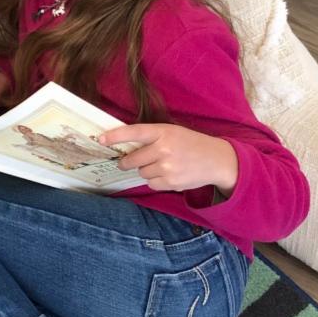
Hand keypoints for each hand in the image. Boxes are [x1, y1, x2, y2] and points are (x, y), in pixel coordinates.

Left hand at [100, 124, 238, 194]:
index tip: (100, 139)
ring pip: (141, 172)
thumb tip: (123, 146)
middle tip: (128, 160)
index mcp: (163, 132)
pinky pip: (151, 184)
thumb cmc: (190, 143)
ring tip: (162, 165)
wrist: (217, 160)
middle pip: (131, 159)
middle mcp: (164, 149)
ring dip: (145, 170)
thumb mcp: (172, 132)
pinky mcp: (172, 183)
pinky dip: (155, 180)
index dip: (115, 136)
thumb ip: (150, 136)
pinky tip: (168, 174)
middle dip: (128, 161)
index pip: (134, 132)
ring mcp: (168, 167)